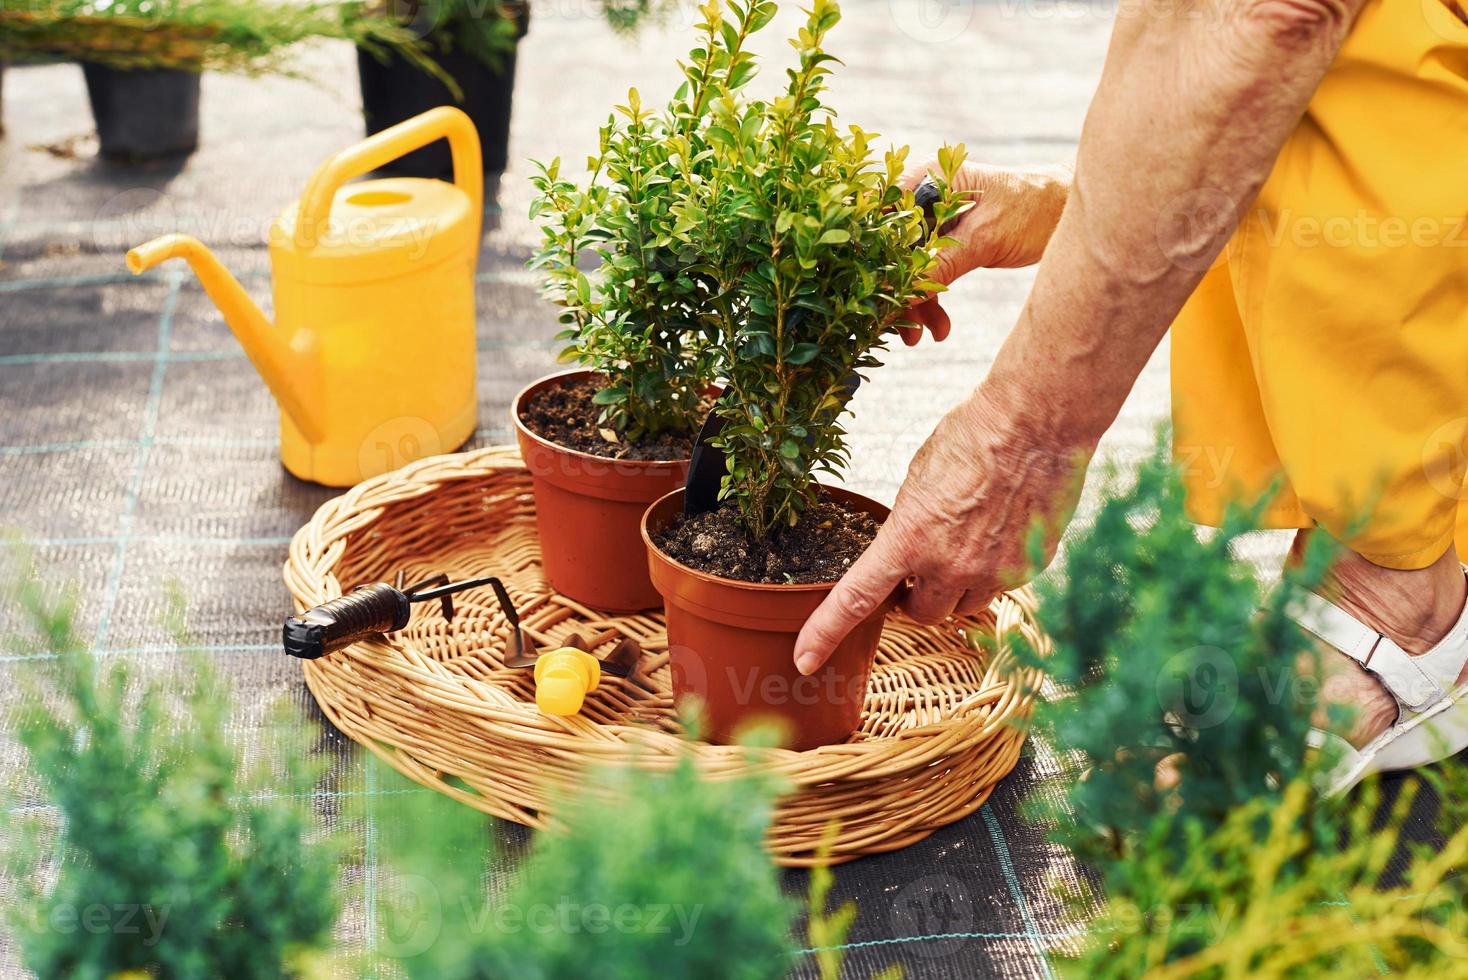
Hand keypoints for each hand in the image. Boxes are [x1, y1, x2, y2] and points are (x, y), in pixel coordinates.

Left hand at [793, 382, 1092, 674]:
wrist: (1035, 424)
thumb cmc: (972, 439)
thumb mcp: (919, 480)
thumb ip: (909, 526)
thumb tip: (908, 549)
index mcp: (909, 539)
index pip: (857, 599)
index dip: (825, 632)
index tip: (805, 660)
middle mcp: (949, 567)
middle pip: (922, 613)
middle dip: (917, 597)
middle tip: (922, 568)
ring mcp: (992, 573)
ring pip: (964, 607)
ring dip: (956, 588)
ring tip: (968, 541)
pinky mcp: (1028, 569)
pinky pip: (1001, 587)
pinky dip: (994, 571)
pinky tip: (1001, 530)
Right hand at [897, 161, 1070, 345]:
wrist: (1063, 212)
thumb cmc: (1031, 209)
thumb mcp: (984, 238)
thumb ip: (942, 263)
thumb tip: (905, 293)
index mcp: (925, 179)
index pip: (885, 224)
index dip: (879, 262)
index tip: (882, 299)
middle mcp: (920, 196)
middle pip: (891, 250)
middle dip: (899, 291)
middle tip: (906, 329)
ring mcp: (930, 220)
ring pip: (906, 267)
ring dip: (915, 303)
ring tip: (927, 335)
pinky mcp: (941, 241)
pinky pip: (924, 272)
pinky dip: (929, 300)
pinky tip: (938, 326)